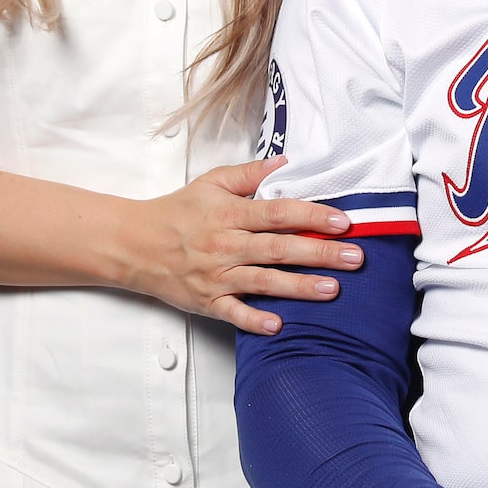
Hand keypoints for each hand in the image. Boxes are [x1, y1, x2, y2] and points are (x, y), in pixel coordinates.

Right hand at [118, 158, 361, 333]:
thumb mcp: (210, 183)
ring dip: (299, 286)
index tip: (343, 221)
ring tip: (332, 289)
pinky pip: (232, 312)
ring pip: (263, 281)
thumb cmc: (176, 212)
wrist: (132, 243)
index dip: (312, 215)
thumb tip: (285, 162)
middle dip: (319, 252)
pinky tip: (278, 325)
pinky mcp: (205, 300)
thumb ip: (249, 174)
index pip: (278, 212)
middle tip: (355, 257)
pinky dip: (253, 319)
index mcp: (229, 213)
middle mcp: (225, 244)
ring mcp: (215, 275)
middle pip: (279, 248)